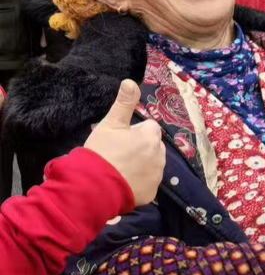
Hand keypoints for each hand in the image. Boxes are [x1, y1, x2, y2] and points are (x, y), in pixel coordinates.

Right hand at [84, 79, 163, 205]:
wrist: (93, 187)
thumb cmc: (101, 152)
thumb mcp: (110, 124)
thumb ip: (124, 103)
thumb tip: (130, 81)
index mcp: (151, 136)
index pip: (149, 127)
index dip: (134, 132)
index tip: (120, 139)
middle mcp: (160, 155)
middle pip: (153, 146)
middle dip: (141, 148)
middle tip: (118, 155)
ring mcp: (157, 175)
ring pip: (152, 164)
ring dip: (142, 164)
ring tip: (119, 169)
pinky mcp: (152, 192)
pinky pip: (148, 183)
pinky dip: (139, 182)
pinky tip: (123, 182)